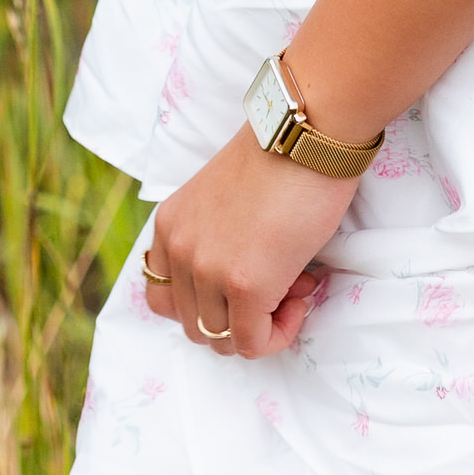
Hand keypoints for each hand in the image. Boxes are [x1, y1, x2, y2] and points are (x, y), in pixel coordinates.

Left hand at [144, 122, 357, 357]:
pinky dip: (279, 334)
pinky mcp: (245, 286)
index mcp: (171, 226)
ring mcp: (208, 271)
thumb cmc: (282, 153)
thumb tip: (246, 282)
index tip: (247, 280)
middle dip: (239, 314)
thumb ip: (216, 237)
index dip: (208, 301)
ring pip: (221, 339)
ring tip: (297, 284)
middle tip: (283, 281)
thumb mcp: (223, 197)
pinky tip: (302, 298)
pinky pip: (253, 343)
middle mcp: (180, 252)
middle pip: (194, 324)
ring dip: (262, 323)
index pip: (165, 298)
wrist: (308, 130)